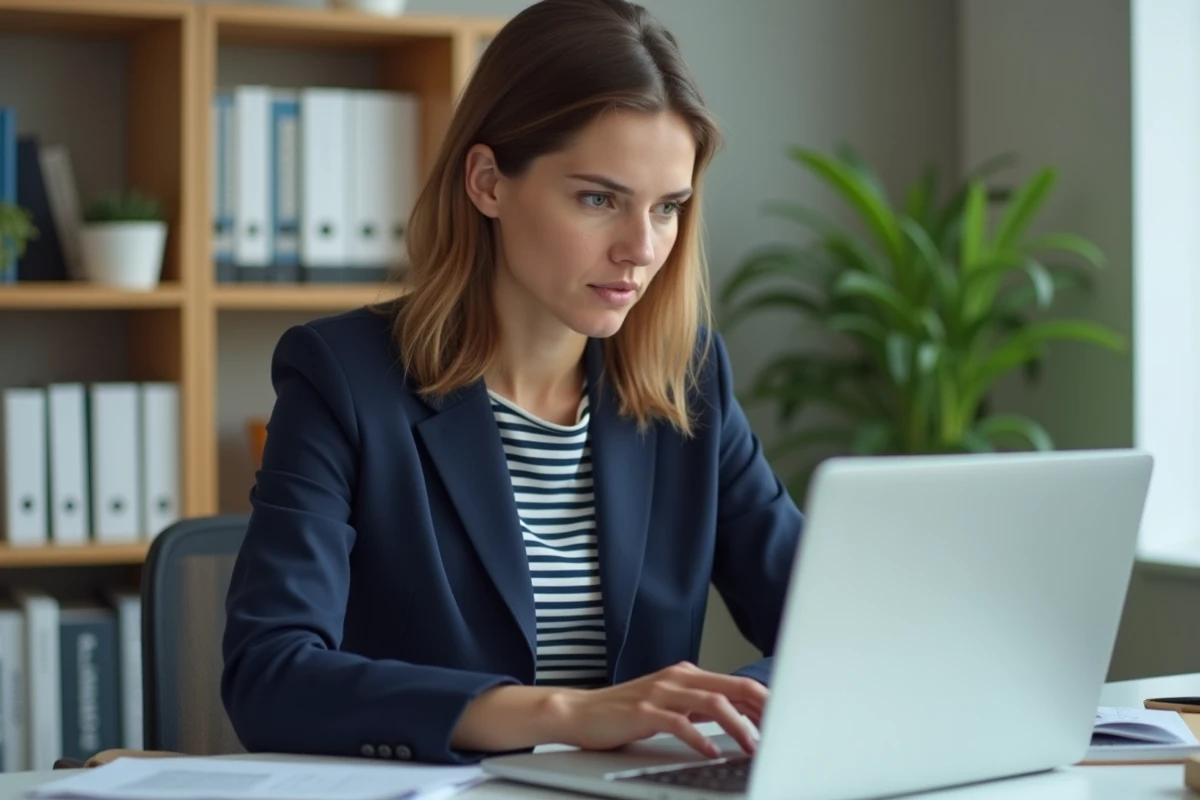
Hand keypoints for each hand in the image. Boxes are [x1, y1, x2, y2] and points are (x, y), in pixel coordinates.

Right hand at [552, 661, 765, 758]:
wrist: (581, 712)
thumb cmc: (627, 712)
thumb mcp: (672, 705)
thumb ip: (702, 708)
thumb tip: (741, 718)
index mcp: (688, 675)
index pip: (737, 684)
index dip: (765, 702)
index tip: (785, 722)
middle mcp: (678, 678)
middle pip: (732, 687)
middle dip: (762, 708)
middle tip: (783, 729)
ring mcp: (661, 692)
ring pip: (712, 702)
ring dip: (738, 726)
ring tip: (752, 746)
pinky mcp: (644, 711)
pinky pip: (679, 723)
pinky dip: (699, 739)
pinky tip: (710, 753)